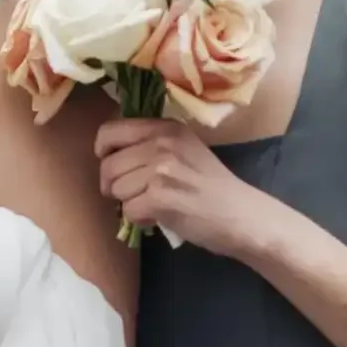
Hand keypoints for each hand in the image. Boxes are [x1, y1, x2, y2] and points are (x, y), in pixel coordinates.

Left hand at [94, 118, 283, 258]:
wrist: (242, 215)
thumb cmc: (212, 185)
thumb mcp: (184, 148)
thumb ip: (150, 144)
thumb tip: (109, 154)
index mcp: (165, 127)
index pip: (110, 131)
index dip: (103, 150)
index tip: (111, 164)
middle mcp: (161, 144)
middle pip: (108, 166)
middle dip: (114, 185)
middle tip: (134, 195)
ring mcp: (160, 170)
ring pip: (116, 189)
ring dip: (130, 203)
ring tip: (155, 204)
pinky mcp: (160, 198)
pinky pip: (128, 211)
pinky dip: (140, 219)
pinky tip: (160, 217)